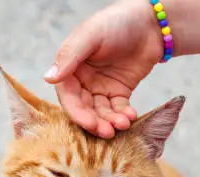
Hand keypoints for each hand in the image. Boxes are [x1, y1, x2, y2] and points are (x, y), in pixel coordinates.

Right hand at [44, 0, 162, 137]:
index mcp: (70, 67)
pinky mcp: (119, 91)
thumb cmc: (117, 22)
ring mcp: (101, 87)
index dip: (77, 113)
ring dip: (110, 121)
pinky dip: (123, 115)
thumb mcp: (91, 35)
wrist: (151, 23)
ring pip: (101, 112)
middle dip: (95, 122)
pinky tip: (131, 116)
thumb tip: (48, 78)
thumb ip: (70, 56)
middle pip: (84, 109)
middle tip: (108, 132)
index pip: (68, 96)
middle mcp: (83, 80)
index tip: (90, 124)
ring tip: (123, 124)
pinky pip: (118, 109)